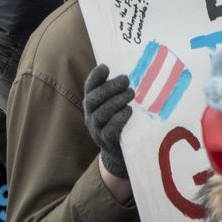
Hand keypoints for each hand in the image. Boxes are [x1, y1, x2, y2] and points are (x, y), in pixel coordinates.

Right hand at [82, 64, 134, 178]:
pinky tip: (129, 111)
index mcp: (91, 104)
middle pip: (93, 99)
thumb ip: (117, 92)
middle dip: (109, 87)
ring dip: (116, 101)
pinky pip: (110, 130)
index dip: (95, 77)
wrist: (118, 153)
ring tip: (131, 93)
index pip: (89, 87)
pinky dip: (119, 119)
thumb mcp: (116, 106)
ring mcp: (97, 130)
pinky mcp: (107, 142)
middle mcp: (90, 116)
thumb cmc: (120, 123)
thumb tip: (132, 71)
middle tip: (126, 80)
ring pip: (101, 113)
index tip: (106, 67)